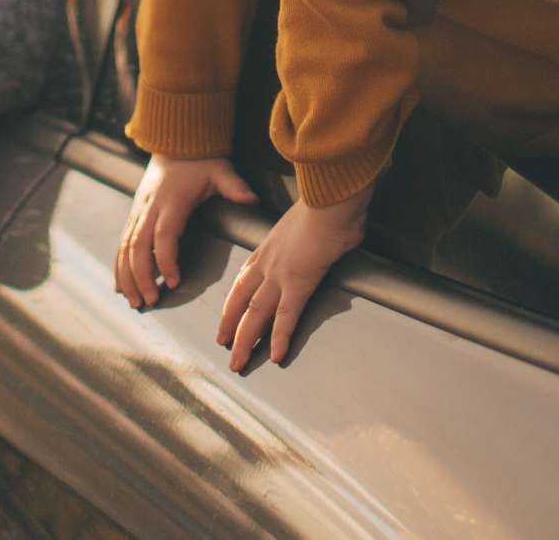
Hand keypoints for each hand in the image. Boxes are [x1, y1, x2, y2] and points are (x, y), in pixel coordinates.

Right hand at [113, 154, 255, 308]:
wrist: (175, 143)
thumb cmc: (200, 160)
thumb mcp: (221, 171)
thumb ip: (235, 187)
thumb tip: (252, 200)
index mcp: (172, 201)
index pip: (164, 235)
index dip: (166, 260)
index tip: (174, 282)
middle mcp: (150, 208)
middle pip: (138, 247)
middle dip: (141, 277)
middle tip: (150, 302)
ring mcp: (139, 211)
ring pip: (126, 248)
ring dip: (127, 276)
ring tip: (134, 301)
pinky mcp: (134, 214)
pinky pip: (123, 243)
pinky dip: (120, 266)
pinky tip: (121, 285)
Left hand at [218, 188, 366, 371]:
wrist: (330, 196)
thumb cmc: (328, 203)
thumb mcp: (312, 221)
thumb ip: (315, 233)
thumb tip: (335, 234)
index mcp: (269, 247)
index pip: (244, 280)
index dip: (234, 301)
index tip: (228, 315)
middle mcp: (268, 262)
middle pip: (242, 300)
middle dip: (230, 325)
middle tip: (223, 344)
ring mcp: (280, 274)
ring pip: (255, 315)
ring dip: (244, 341)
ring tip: (238, 362)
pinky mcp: (299, 283)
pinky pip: (285, 317)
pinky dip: (280, 338)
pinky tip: (276, 356)